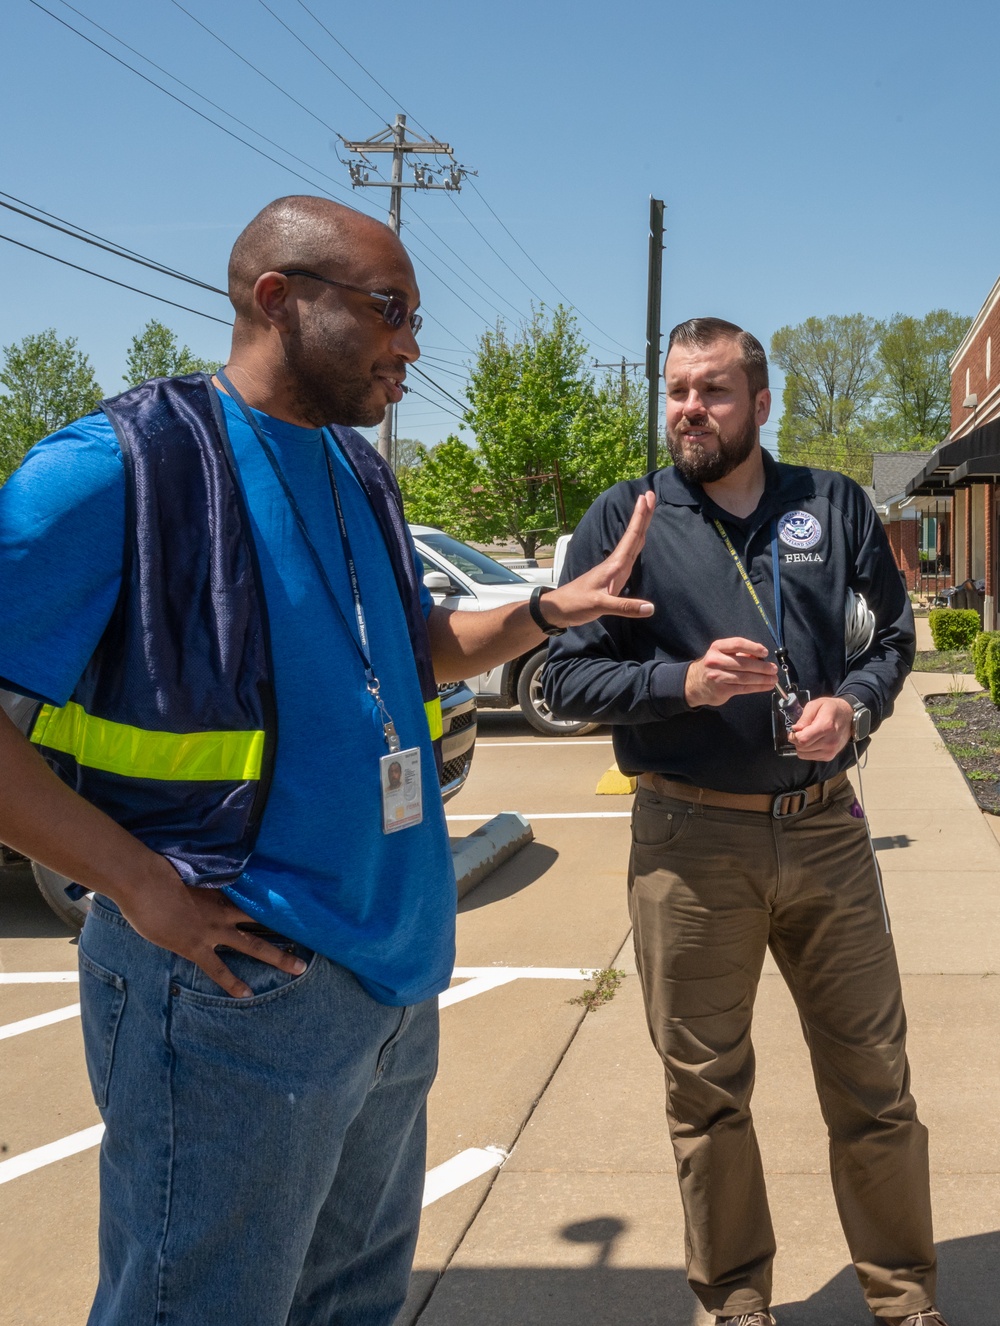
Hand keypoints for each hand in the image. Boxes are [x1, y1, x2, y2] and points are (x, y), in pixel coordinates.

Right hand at [115, 863, 306, 997]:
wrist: (143, 882)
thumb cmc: (158, 873)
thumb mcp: (185, 873)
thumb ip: (199, 880)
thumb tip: (203, 880)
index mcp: (222, 890)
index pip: (254, 896)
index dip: (272, 901)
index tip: (294, 903)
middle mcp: (224, 910)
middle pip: (263, 919)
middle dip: (287, 928)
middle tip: (312, 936)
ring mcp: (213, 930)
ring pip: (253, 944)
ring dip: (277, 956)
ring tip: (300, 967)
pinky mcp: (197, 947)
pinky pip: (218, 969)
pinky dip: (232, 982)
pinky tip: (247, 994)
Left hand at [540, 492, 655, 627]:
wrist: (559, 609)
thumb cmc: (576, 604)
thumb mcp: (600, 606)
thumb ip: (625, 607)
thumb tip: (650, 608)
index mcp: (614, 566)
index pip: (631, 538)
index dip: (640, 518)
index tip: (647, 498)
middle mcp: (615, 564)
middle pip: (633, 536)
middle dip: (643, 516)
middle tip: (651, 494)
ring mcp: (613, 570)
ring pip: (631, 543)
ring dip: (640, 526)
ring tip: (647, 509)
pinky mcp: (612, 577)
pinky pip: (629, 555)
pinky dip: (635, 543)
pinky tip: (638, 540)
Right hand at [684, 637, 776, 706]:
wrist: (695, 683)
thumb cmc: (714, 666)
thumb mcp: (723, 654)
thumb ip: (740, 654)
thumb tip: (761, 656)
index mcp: (717, 647)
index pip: (738, 644)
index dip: (753, 647)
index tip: (765, 652)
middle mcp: (716, 660)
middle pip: (744, 663)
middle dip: (762, 667)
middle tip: (774, 669)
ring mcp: (718, 676)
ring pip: (746, 677)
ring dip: (763, 679)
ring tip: (774, 679)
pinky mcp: (722, 690)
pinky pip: (744, 688)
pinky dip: (758, 687)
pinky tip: (766, 686)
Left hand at [788, 695, 853, 761]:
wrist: (849, 716)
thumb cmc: (831, 709)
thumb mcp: (816, 705)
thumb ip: (804, 718)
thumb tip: (795, 729)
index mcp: (826, 727)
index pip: (803, 739)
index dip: (794, 736)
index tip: (794, 730)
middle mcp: (830, 742)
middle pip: (802, 748)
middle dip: (796, 740)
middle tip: (801, 732)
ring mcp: (831, 751)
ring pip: (804, 755)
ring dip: (801, 746)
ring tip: (808, 736)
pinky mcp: (830, 757)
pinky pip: (810, 757)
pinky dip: (808, 750)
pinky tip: (814, 741)